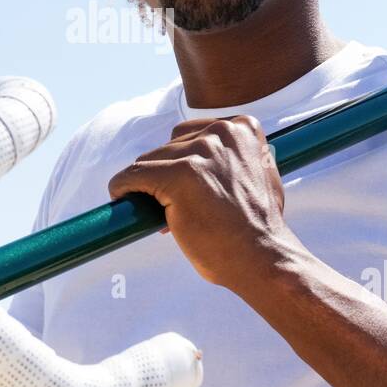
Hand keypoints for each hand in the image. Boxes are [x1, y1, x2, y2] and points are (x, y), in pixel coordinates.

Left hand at [107, 115, 309, 291]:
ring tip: (169, 216)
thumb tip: (200, 156)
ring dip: (152, 188)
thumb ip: (233, 156)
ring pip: (149, 162)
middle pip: (168, 146)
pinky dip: (123, 188)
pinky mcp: (178, 175)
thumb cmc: (259, 226)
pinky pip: (132, 176)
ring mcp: (200, 153)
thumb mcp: (257, 173)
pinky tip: (125, 201)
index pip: (191, 133)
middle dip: (168, 175)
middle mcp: (222, 132)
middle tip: (179, 208)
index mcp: (243, 127)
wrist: (263, 259)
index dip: (184, 162)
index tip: (191, 188)